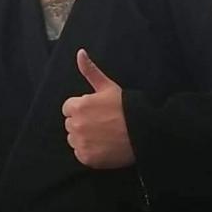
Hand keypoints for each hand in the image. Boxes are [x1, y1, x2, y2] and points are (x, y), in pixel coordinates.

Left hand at [61, 49, 134, 168]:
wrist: (143, 132)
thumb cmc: (127, 108)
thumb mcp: (108, 86)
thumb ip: (90, 71)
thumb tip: (80, 52)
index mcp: (78, 106)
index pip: (68, 108)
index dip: (82, 109)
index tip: (96, 112)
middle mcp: (76, 125)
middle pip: (70, 124)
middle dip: (82, 123)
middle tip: (102, 124)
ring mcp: (81, 143)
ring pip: (74, 140)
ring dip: (83, 138)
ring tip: (103, 135)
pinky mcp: (87, 158)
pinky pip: (81, 154)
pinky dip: (89, 152)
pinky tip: (103, 146)